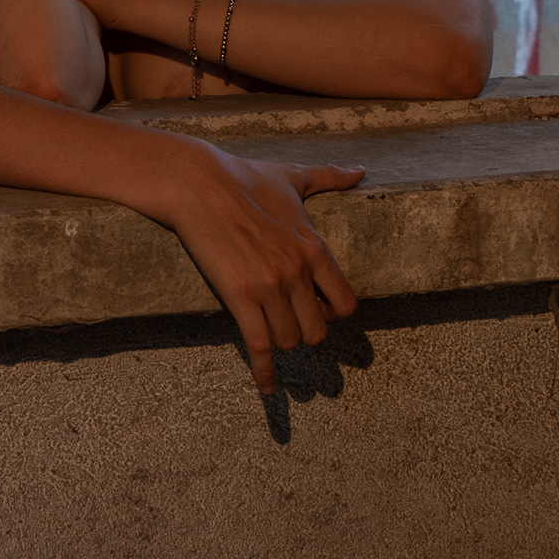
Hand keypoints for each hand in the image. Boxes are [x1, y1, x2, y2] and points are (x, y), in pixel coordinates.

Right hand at [158, 142, 362, 390]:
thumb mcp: (294, 178)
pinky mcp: (240, 297)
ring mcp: (269, 287)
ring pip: (290, 341)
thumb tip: (360, 170)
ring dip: (281, 343)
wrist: (198, 183)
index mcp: (313, 247)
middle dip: (306, 333)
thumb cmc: (245, 178)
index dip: (334, 314)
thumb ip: (331, 178)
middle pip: (318, 331)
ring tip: (269, 334)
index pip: (345, 303)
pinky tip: (267, 388)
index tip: (320, 312)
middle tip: (290, 324)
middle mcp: (297, 271)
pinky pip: (260, 348)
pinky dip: (265, 374)